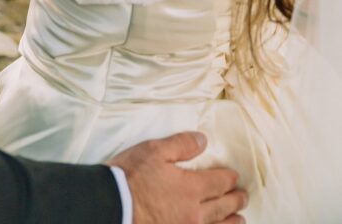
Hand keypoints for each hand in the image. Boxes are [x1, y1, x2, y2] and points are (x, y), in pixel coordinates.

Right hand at [110, 132, 246, 223]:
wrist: (113, 206)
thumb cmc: (131, 176)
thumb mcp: (154, 151)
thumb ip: (181, 145)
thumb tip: (203, 140)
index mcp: (191, 188)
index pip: (218, 182)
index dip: (229, 178)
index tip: (235, 177)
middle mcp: (194, 213)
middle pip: (222, 207)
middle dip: (235, 201)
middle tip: (243, 197)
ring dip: (231, 222)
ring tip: (239, 219)